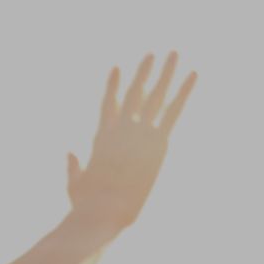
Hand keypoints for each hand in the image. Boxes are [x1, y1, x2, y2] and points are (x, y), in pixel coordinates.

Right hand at [66, 52, 195, 239]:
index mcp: (102, 138)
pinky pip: (174, 111)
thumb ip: (73, 166)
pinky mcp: (157, 143)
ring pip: (156, 95)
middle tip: (154, 55)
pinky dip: (184, 91)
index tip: (118, 68)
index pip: (109, 104)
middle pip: (135, 93)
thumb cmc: (86, 204)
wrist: (102, 209)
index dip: (113, 86)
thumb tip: (69, 152)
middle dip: (144, 73)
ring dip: (166, 73)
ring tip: (175, 54)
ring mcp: (139, 132)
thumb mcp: (75, 184)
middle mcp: (121, 129)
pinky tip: (193, 74)